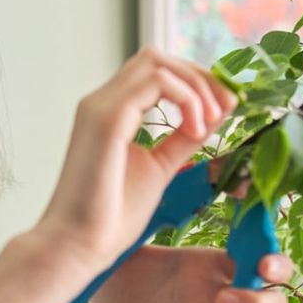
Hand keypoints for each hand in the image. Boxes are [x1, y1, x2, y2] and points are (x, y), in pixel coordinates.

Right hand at [33, 47, 236, 274]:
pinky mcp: (106, 119)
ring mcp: (100, 106)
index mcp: (111, 112)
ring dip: (195, 86)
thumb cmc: (110, 216)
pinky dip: (186, 98)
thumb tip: (218, 112)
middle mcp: (101, 101)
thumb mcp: (161, 167)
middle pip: (157, 57)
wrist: (78, 245)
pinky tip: (196, 129)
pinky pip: (156, 83)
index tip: (225, 108)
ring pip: (156, 62)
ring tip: (210, 122)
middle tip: (225, 108)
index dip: (196, 81)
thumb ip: (185, 137)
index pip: (156, 72)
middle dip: (200, 76)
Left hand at [86, 246, 292, 302]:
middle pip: (271, 300)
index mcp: (208, 265)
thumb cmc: (117, 285)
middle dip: (259, 301)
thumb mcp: (124, 254)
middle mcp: (219, 298)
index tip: (263, 263)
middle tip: (222, 301)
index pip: (258, 259)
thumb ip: (139, 228)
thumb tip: (136, 200)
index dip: (272, 261)